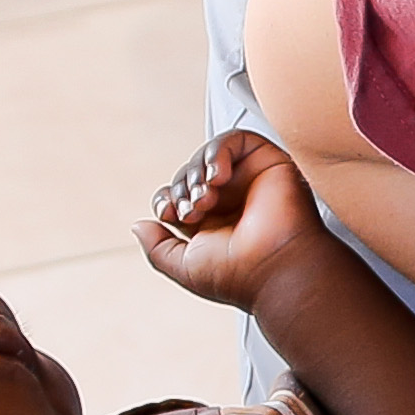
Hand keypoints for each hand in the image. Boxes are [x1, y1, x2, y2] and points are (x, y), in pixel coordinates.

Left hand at [138, 128, 334, 311]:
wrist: (276, 271)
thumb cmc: (239, 275)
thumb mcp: (184, 266)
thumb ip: (157, 247)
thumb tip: (138, 225)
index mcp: (211, 223)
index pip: (177, 195)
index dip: (166, 199)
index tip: (171, 215)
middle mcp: (230, 200)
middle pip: (189, 173)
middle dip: (182, 188)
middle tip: (192, 211)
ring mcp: (248, 180)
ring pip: (209, 156)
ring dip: (197, 172)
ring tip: (205, 197)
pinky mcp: (268, 163)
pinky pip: (235, 139)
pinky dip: (218, 152)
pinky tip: (218, 176)